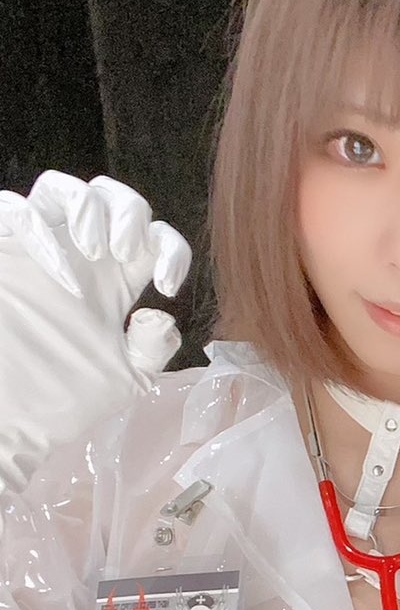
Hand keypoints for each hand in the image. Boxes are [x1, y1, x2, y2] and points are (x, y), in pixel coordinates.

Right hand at [0, 172, 191, 496]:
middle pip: (111, 197)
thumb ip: (152, 349)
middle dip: (128, 211)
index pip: (153, 239)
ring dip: (87, 207)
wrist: (10, 421)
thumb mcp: (124, 380)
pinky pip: (12, 208)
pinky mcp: (1, 255)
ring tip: (95, 249)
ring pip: (60, 188)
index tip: (167, 286)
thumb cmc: (61, 400)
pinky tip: (54, 269)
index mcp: (113, 283)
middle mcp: (77, 259)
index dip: (172, 249)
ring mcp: (36, 252)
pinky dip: (38, 227)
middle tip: (125, 251)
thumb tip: (163, 316)